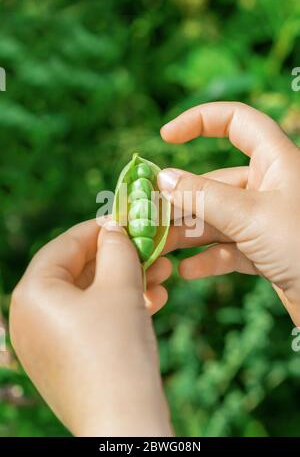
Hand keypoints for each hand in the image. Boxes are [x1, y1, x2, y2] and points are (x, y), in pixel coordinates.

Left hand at [9, 219, 172, 435]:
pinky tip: (155, 300)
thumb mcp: (120, 285)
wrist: (123, 424)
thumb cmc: (117, 347)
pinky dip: (119, 308)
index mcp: (32, 293)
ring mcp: (46, 341)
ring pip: (89, 298)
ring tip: (162, 273)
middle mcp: (30, 317)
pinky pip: (91, 322)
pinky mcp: (65, 359)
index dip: (100, 228)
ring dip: (126, 283)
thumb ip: (117, 248)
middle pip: (79, 272)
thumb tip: (114, 228)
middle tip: (151, 248)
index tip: (128, 220)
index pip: (65, 245)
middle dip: (120, 259)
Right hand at [157, 101, 299, 324]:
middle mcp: (269, 186)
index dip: (199, 121)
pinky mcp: (265, 251)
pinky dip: (209, 259)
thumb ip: (202, 195)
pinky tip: (188, 270)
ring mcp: (266, 220)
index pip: (236, 121)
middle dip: (181, 200)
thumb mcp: (249, 215)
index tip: (166, 137)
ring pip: (218, 219)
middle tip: (148, 216)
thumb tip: (163, 179)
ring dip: (188, 233)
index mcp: (275, 160)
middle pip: (215, 182)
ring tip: (159, 247)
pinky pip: (230, 249)